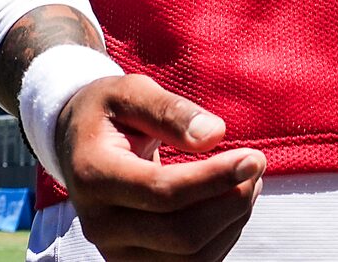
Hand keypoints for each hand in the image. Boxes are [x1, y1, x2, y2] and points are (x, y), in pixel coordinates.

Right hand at [59, 74, 264, 260]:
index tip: (253, 157)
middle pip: (182, 234)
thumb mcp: (132, 92)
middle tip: (257, 164)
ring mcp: (115, 250)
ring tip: (248, 180)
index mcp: (94, 176)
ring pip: (191, 257)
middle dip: (232, 202)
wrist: (79, 146)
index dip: (215, 179)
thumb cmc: (111, 113)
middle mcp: (100, 224)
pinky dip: (222, 237)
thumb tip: (214, 135)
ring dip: (233, 220)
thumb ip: (170, 111)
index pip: (163, 192)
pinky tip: (229, 203)